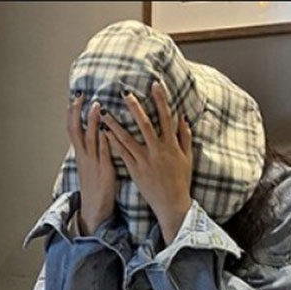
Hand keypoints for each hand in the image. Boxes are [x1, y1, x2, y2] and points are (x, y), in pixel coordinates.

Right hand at [66, 94, 115, 234]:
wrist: (95, 210)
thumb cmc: (96, 188)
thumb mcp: (90, 167)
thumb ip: (92, 150)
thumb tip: (97, 134)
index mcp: (80, 155)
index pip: (72, 129)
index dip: (72, 113)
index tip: (74, 97)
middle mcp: (84, 157)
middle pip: (76, 130)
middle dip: (77, 112)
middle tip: (81, 96)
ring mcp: (93, 163)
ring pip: (90, 138)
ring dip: (92, 122)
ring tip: (96, 106)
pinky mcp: (105, 171)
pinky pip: (104, 153)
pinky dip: (105, 141)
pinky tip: (108, 130)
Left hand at [101, 81, 192, 244]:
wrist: (172, 205)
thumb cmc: (180, 181)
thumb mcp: (187, 158)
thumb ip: (185, 136)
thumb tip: (182, 117)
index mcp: (171, 146)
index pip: (166, 117)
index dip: (161, 100)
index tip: (154, 84)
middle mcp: (157, 151)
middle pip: (145, 124)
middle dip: (134, 107)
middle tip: (124, 92)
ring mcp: (144, 161)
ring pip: (127, 139)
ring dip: (115, 124)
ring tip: (103, 112)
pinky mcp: (135, 171)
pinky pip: (122, 154)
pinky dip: (113, 142)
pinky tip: (104, 132)